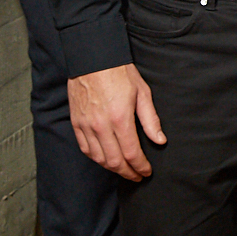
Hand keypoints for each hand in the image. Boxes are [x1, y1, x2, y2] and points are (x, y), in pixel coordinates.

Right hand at [67, 64, 165, 180]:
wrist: (93, 59)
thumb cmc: (121, 73)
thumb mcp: (142, 93)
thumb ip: (151, 120)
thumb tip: (160, 141)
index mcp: (120, 119)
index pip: (131, 153)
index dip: (140, 166)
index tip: (147, 171)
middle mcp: (101, 126)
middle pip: (114, 161)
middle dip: (127, 172)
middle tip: (137, 176)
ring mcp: (86, 126)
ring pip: (98, 158)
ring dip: (112, 168)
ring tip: (124, 170)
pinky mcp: (76, 123)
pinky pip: (85, 148)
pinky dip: (96, 158)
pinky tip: (105, 159)